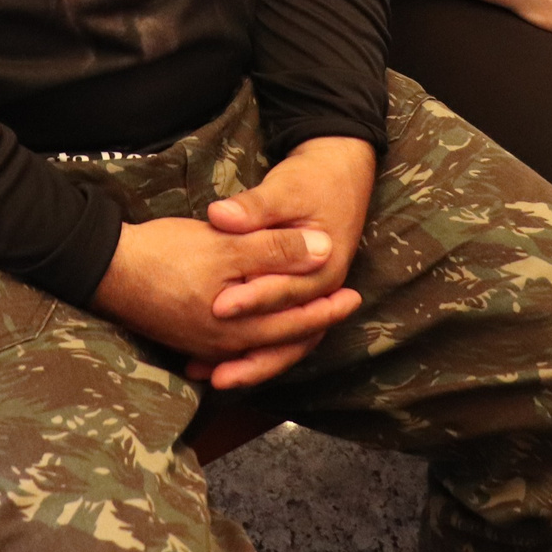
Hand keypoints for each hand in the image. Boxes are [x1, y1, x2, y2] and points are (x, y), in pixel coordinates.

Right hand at [88, 214, 362, 390]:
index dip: (327, 309)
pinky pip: (233, 345)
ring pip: (258, 346)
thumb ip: (277, 249)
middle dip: (313, 323)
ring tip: (307, 318)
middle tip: (343, 305)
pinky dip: (254, 339)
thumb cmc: (166, 255)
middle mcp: (224, 347)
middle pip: (281, 341)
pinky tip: (257, 330)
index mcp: (239, 328)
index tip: (352, 295)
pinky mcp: (185, 336)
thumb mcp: (227, 246)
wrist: (105, 268)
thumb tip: (325, 249)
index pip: (297, 324)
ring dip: (285, 332)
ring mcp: (202, 346)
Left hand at [194, 136, 374, 386]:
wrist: (340, 172)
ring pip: (281, 342)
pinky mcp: (293, 296)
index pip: (284, 291)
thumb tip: (221, 217)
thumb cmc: (314, 179)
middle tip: (212, 371)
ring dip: (248, 362)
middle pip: (287, 333)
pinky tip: (215, 361)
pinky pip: (274, 331)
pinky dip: (248, 348)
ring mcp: (308, 297)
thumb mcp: (285, 188)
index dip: (251, 300)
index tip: (218, 307)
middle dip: (249, 355)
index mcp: (324, 266)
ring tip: (210, 378)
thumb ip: (254, 207)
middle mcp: (318, 290)